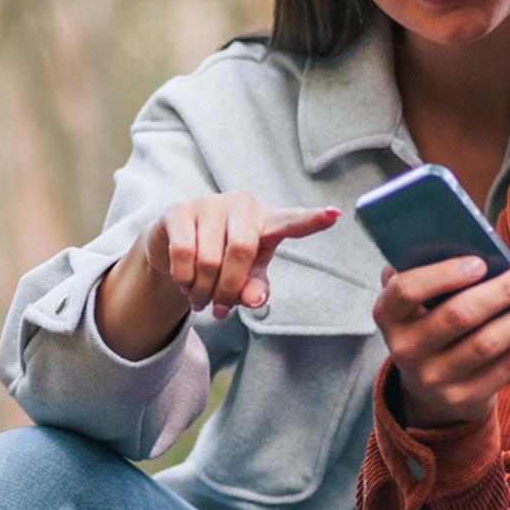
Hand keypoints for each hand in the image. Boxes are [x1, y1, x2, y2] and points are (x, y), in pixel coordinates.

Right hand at [96, 193, 338, 359]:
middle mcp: (241, 205)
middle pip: (242, 250)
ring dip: (202, 291)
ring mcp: (209, 203)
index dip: (312, 219)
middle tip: (219, 306)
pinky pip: (183, 253)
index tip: (334, 214)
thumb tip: (254, 300)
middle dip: (228, 288)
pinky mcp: (179, 210)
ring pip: (208, 258)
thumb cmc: (223, 261)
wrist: (175, 247)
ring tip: (199, 298)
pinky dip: (183, 279)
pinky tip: (184, 283)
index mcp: (268, 220)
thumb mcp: (246, 278)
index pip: (293, 220)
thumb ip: (255, 289)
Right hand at [376, 257, 509, 428]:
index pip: (407, 290)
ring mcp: (434, 379)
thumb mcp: (420, 301)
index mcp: (390, 315)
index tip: (481, 261)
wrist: (429, 388)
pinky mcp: (463, 398)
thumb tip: (483, 246)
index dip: (444, 274)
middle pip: (460, 315)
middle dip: (505, 290)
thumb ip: (435, 272)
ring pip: (489, 343)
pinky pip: (507, 368)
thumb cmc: (432, 323)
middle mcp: (407, 349)